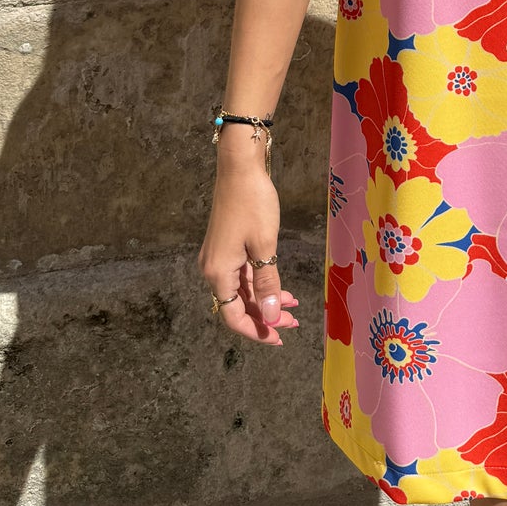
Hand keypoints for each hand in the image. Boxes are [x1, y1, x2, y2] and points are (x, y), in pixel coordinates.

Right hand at [198, 143, 298, 345]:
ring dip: (266, 300)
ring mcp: (218, 258)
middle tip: (293, 323)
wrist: (239, 167)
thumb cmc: (253, 203)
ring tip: (293, 307)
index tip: (280, 337)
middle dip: (266, 316)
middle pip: (238, 305)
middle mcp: (212, 269)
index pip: (233, 316)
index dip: (256, 330)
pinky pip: (242, 275)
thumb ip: (268, 284)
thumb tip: (271, 317)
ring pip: (242, 291)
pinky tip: (282, 289)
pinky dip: (261, 283)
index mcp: (217, 272)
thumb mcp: (265, 246)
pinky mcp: (226, 247)